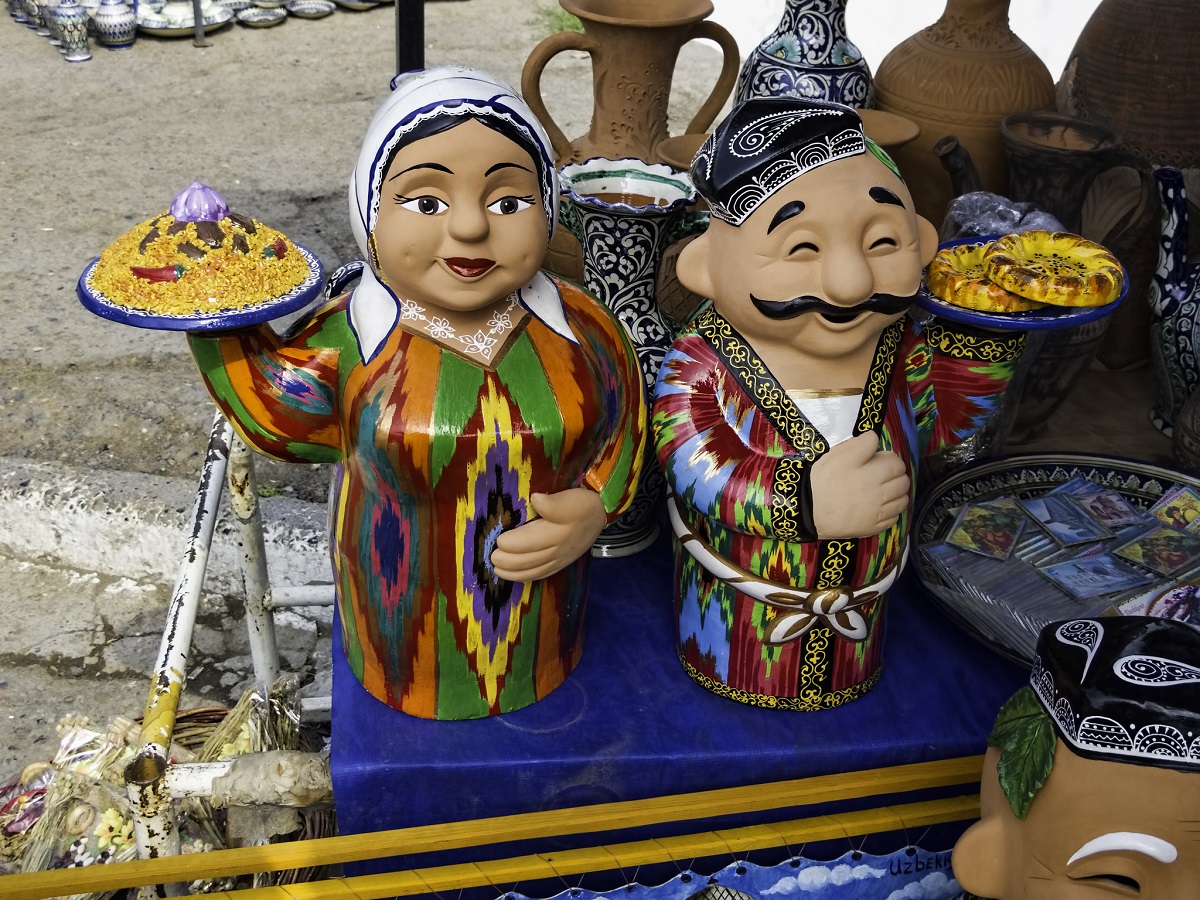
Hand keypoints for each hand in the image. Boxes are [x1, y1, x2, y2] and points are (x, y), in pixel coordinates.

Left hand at [491, 488, 605, 581]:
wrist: (600, 515)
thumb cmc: (581, 504)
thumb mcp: (570, 499)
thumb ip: (553, 503)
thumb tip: (536, 500)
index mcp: (557, 533)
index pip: (531, 541)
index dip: (513, 543)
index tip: (498, 541)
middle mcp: (557, 550)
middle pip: (529, 559)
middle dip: (509, 561)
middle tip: (492, 558)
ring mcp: (559, 559)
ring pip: (534, 570)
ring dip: (514, 573)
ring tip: (497, 571)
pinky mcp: (561, 563)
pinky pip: (542, 574)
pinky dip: (527, 577)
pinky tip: (516, 576)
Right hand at [809, 432, 909, 538]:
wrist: (808, 511)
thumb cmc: (823, 480)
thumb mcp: (838, 456)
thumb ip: (861, 444)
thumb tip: (875, 438)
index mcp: (874, 474)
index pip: (897, 463)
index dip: (890, 459)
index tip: (879, 460)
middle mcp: (881, 494)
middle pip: (903, 482)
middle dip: (896, 475)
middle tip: (881, 474)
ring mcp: (879, 513)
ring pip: (902, 500)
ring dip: (897, 492)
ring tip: (884, 490)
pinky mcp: (874, 527)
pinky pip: (895, 517)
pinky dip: (892, 510)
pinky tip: (880, 506)